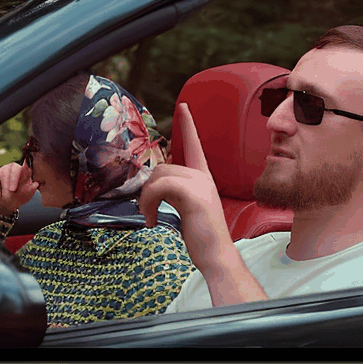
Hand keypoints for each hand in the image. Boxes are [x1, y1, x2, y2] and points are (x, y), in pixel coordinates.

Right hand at [0, 162, 38, 216]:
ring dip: (5, 187)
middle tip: (12, 190)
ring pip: (4, 173)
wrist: (5, 203)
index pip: (26, 167)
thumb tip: (36, 184)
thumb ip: (30, 190)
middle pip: (14, 168)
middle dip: (13, 179)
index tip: (25, 170)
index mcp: (25, 171)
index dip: (26, 167)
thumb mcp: (26, 196)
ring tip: (5, 197)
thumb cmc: (18, 197)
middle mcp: (14, 167)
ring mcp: (3, 169)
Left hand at [139, 103, 267, 304]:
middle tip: (146, 212)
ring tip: (149, 218)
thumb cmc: (201, 238)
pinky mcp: (194, 195)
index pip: (195, 145)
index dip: (188, 125)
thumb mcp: (187, 210)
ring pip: (159, 176)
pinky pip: (160, 187)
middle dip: (148, 190)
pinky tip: (151, 221)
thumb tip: (154, 188)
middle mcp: (204, 177)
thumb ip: (176, 194)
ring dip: (146, 199)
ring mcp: (201, 185)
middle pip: (163, 168)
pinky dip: (149, 203)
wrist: (216, 257)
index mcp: (204, 179)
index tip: (183, 106)